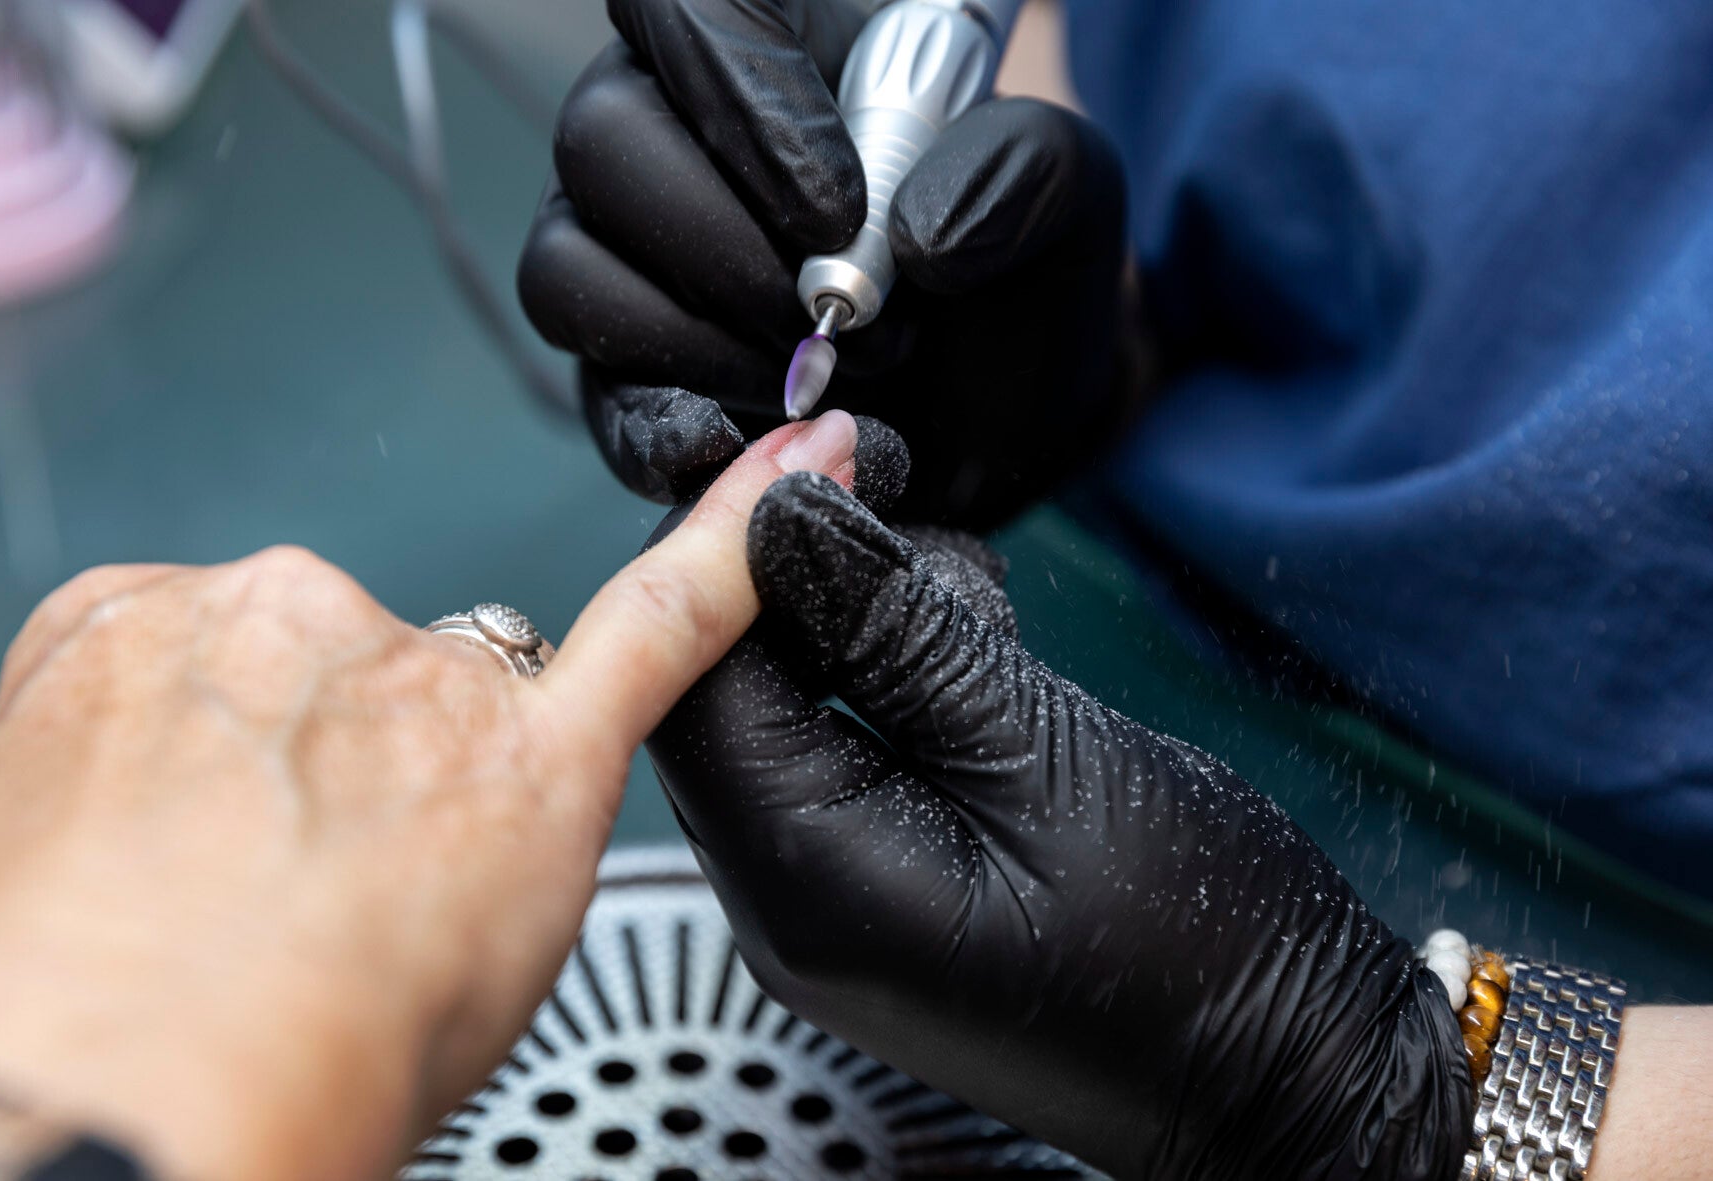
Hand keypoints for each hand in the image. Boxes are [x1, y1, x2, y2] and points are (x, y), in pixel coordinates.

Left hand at [0, 413, 873, 1180]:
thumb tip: (436, 845)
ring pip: (257, 659)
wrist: (120, 1089)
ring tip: (182, 870)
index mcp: (522, 761)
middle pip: (389, 674)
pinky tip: (109, 823)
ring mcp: (266, 622)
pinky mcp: (121, 613)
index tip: (797, 458)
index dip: (732, 531)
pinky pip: (141, 643)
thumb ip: (492, 857)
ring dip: (231, 737)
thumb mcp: (488, 971)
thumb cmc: (312, 1063)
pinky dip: (125, 716)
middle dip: (347, 747)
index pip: (660, 619)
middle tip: (286, 871)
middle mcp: (408, 658)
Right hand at [519, 0, 1130, 527]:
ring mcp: (631, 249)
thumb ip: (1018, 173)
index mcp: (768, 40)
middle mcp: (671, 126)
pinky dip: (654, 424)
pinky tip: (735, 444)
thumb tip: (915, 234)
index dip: (737, 97)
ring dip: (691, 340)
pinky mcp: (625, 364)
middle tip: (845, 325)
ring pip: (569, 267)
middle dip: (727, 250)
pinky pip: (589, 385)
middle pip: (605, 140)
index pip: (684, 8)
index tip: (838, 211)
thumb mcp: (1060, 198)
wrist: (1001, 403)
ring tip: (814, 390)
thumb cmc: (1016, 270)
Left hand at [648, 473, 1472, 1178]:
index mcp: (805, 873)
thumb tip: (786, 521)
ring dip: (870, 623)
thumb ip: (897, 629)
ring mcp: (839, 896)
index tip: (821, 455)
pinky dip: (903, 677)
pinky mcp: (892, 881)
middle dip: (810, 577)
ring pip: (800, 707)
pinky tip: (979, 647)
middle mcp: (791, 896)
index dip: (737, 548)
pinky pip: (856, 749)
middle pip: (736, 688)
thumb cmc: (1192, 946)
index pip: (697, 678)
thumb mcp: (1042, 750)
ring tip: (975, 599)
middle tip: (894, 490)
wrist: (1291, 1076)